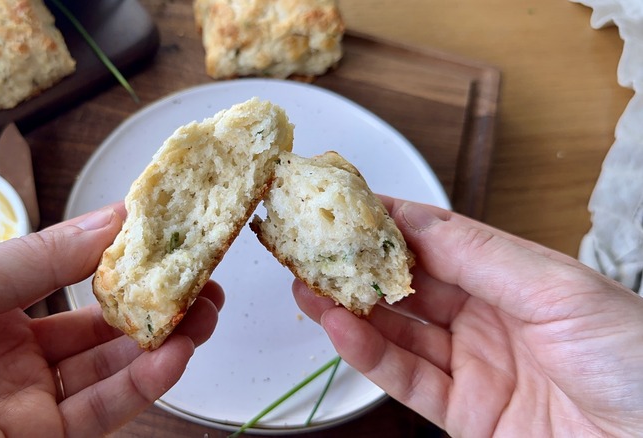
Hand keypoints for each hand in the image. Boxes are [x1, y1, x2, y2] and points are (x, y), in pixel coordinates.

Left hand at [0, 204, 223, 436]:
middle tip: (200, 275)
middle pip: (98, 322)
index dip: (115, 254)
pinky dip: (145, 382)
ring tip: (205, 309)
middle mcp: (11, 353)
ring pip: (111, 366)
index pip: (66, 273)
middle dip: (152, 298)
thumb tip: (112, 218)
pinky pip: (104, 410)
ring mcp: (28, 402)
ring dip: (163, 337)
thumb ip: (38, 258)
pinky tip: (176, 353)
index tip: (161, 231)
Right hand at [294, 197, 642, 435]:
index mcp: (519, 277)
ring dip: (350, 308)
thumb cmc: (638, 362)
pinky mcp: (465, 414)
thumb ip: (480, 255)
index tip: (348, 201)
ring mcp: (475, 366)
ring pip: (398, 331)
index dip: (392, 220)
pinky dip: (367, 354)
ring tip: (307, 284)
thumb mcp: (559, 290)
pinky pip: (405, 379)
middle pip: (411, 284)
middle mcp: (491, 317)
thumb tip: (414, 219)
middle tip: (315, 245)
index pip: (441, 240)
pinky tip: (338, 329)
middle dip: (359, 264)